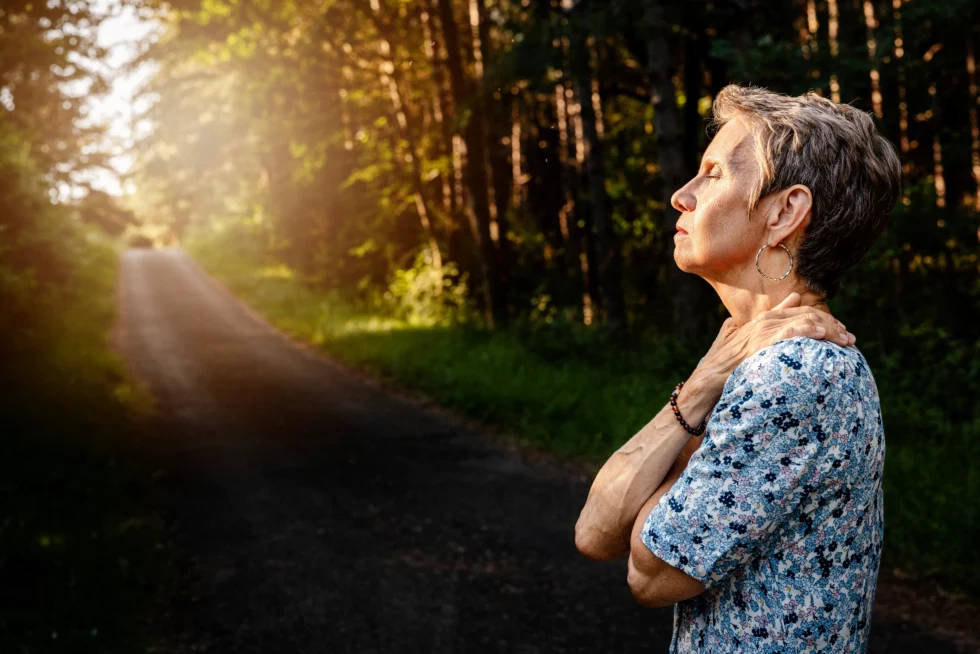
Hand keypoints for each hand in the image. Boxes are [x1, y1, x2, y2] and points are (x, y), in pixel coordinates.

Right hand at [697, 292, 854, 383]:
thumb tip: (792, 300)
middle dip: (833, 326)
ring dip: (829, 331)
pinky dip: (809, 331)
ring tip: (845, 342)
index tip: (841, 332)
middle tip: (850, 339)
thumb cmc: (728, 364)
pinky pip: (790, 332)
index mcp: (764, 319)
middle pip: (808, 315)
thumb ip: (770, 322)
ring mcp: (763, 330)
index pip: (802, 311)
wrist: (709, 377)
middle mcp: (765, 320)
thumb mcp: (749, 340)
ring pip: (805, 321)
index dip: (825, 320)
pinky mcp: (761, 343)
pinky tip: (823, 336)